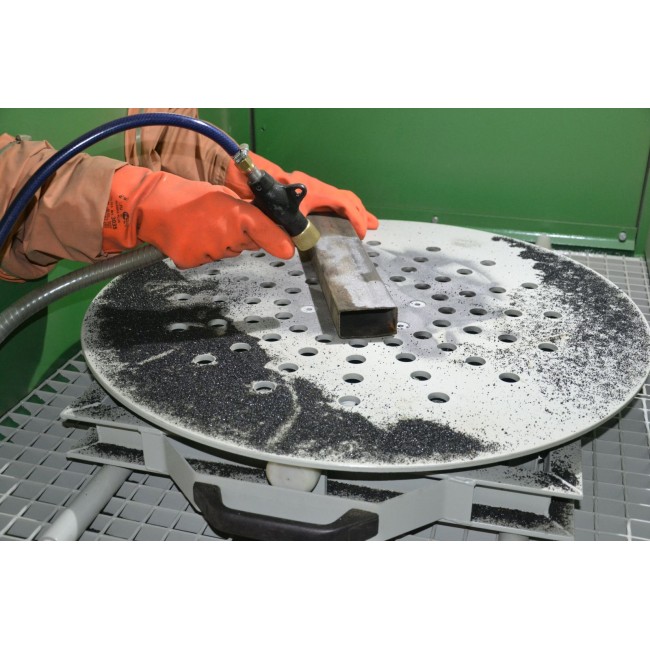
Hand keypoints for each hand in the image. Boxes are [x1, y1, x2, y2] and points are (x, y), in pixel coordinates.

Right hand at [103, 166, 294, 267]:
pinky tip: (193, 237)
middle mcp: (224, 234)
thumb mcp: (224, 197)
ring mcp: (208, 250)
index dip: (277, 240)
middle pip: (246, 245)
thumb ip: (248, 211)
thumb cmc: (190, 198)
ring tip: (202, 226)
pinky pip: (207, 260)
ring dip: (220, 243)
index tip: (289, 249)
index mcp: (235, 213)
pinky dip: (202, 251)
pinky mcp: (192, 261)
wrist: (154, 206)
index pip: (263, 229)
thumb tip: (271, 225)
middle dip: (241, 236)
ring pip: (227, 253)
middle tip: (220, 221)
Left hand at [225, 153, 378, 238]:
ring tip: (366, 223)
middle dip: (362, 214)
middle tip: (373, 226)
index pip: (344, 204)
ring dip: (353, 211)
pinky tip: (342, 218)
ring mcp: (312, 189)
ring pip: (340, 199)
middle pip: (347, 199)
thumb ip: (295, 230)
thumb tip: (303, 246)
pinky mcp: (307, 193)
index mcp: (316, 191)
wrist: (252, 178)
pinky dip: (341, 210)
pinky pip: (330, 200)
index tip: (361, 232)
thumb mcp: (284, 215)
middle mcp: (317, 188)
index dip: (356, 218)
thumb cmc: (267, 192)